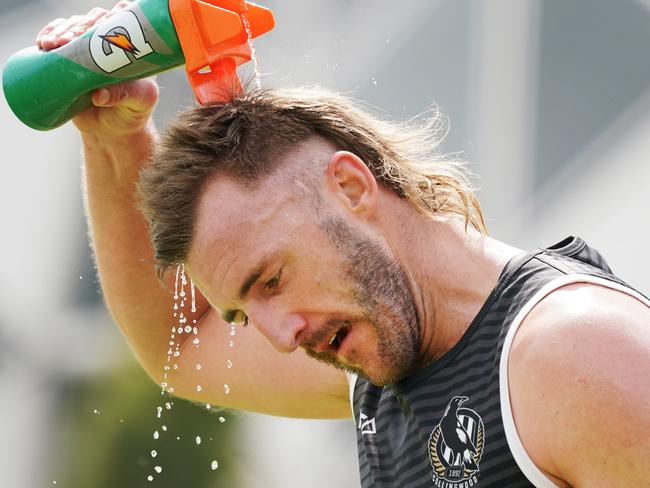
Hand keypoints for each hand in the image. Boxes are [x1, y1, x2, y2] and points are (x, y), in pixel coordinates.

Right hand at [35, 0, 158, 137]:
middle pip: (94, 20)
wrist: (112, 130)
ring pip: (74, 26)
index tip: (99, 28)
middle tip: (66, 41)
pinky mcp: (69, 57)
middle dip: (78, 28)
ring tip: (50, 45)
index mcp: (132, 46)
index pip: (123, 20)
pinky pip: (57, 38)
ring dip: (60, 31)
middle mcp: (110, 41)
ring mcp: (88, 47)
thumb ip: (124, 96)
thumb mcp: (137, 104)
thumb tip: (99, 95)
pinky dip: (48, 36)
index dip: (111, 18)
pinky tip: (42, 43)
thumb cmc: (132, 113)